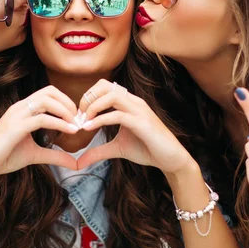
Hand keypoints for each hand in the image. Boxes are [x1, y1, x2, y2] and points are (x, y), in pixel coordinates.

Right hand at [0, 86, 79, 181]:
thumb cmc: (3, 156)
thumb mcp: (35, 155)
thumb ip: (55, 155)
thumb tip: (75, 162)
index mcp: (23, 109)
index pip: (48, 93)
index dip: (66, 102)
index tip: (77, 119)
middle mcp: (20, 107)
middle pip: (50, 91)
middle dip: (68, 103)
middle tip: (79, 120)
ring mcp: (17, 115)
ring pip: (47, 101)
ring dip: (66, 111)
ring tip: (76, 125)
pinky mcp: (15, 127)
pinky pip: (42, 119)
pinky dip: (59, 123)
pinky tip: (70, 131)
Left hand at [76, 79, 194, 174]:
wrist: (170, 159)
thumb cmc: (147, 149)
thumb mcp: (117, 149)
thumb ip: (98, 151)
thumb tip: (78, 162)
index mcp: (128, 102)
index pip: (103, 86)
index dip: (87, 97)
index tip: (79, 116)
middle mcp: (133, 101)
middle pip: (104, 85)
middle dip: (87, 98)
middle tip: (79, 116)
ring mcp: (138, 110)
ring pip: (110, 96)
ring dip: (92, 107)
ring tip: (83, 122)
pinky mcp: (142, 122)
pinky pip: (117, 115)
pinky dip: (100, 120)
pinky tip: (89, 128)